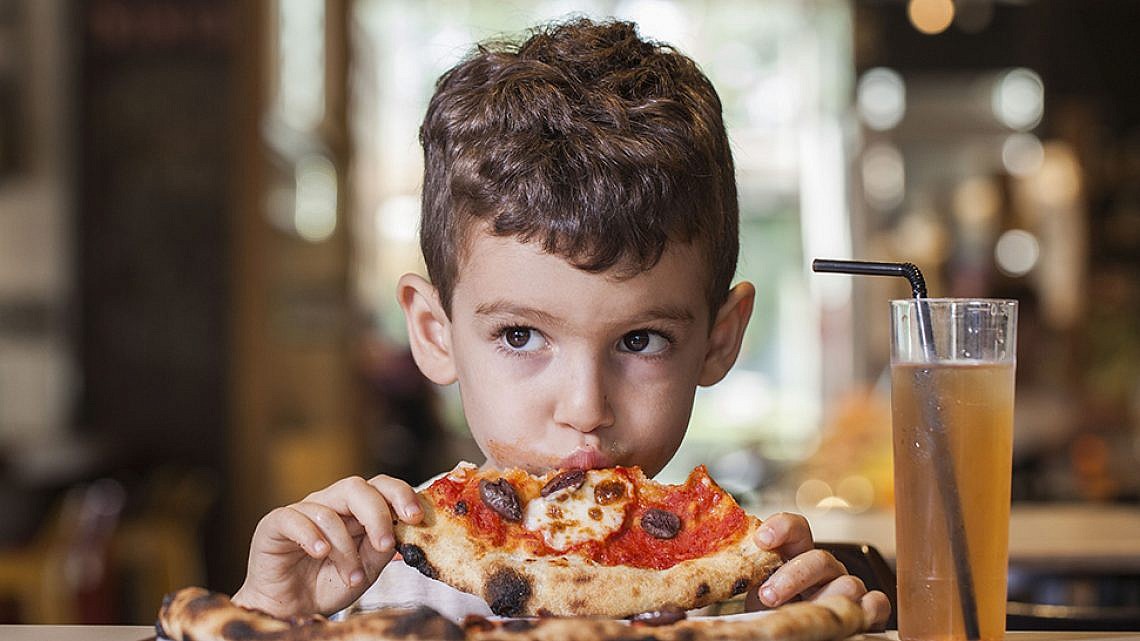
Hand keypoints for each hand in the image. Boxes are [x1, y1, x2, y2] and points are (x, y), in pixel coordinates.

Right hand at [232, 475, 422, 617]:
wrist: (291, 609)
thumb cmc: (327, 584)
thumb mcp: (365, 571)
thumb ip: (381, 550)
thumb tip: (401, 533)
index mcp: (355, 510)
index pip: (380, 486)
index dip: (400, 495)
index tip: (416, 517)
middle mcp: (330, 503)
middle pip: (356, 488)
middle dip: (376, 514)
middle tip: (384, 543)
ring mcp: (303, 511)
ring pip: (329, 512)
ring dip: (345, 549)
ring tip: (351, 576)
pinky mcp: (275, 524)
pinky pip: (295, 518)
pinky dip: (311, 536)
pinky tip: (320, 553)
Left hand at [746, 512, 891, 629]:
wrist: (791, 630)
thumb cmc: (770, 609)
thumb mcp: (754, 588)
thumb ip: (744, 574)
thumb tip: (712, 571)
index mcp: (796, 553)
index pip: (795, 528)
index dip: (781, 527)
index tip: (761, 540)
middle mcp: (823, 567)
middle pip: (819, 558)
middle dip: (793, 576)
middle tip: (768, 595)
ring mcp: (846, 586)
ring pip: (848, 583)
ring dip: (821, 600)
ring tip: (798, 617)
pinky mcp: (866, 608)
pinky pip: (877, 603)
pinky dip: (866, 609)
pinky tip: (840, 618)